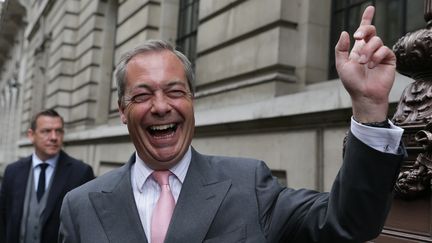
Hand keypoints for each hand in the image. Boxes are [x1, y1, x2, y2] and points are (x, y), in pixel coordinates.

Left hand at [335, 6, 395, 122]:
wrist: (364, 94)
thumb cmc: (352, 82)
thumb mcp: (341, 64)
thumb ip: (341, 48)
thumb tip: (345, 32)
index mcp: (358, 49)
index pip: (364, 31)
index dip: (367, 19)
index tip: (370, 8)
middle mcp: (370, 49)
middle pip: (371, 31)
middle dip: (365, 30)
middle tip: (358, 37)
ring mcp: (380, 54)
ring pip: (377, 41)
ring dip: (367, 51)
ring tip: (363, 63)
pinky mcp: (389, 59)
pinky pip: (384, 50)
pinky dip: (376, 57)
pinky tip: (371, 66)